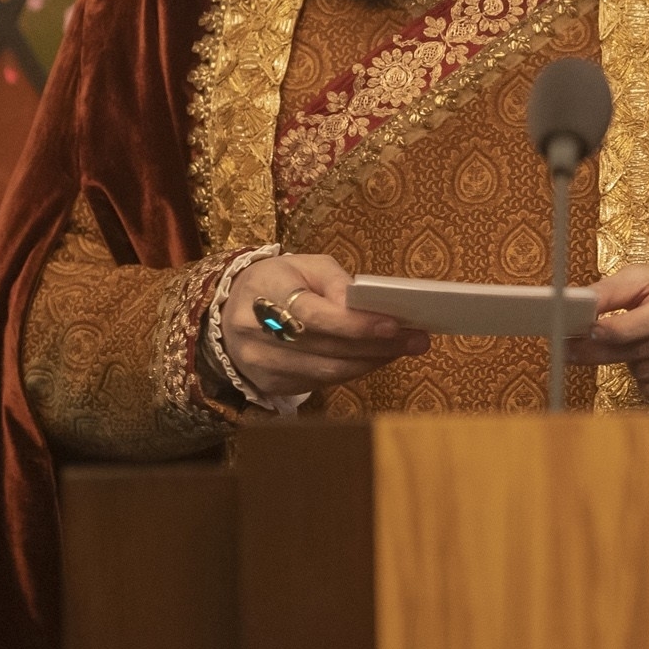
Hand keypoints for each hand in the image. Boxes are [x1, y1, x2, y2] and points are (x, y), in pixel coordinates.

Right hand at [222, 253, 428, 399]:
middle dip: (377, 345)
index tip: (395, 324)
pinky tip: (376, 358)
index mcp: (263, 291)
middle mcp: (255, 331)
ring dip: (372, 362)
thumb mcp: (304, 265)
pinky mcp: (269, 383)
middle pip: (326, 347)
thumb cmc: (279, 282)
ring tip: (404, 349)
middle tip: (417, 339)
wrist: (231, 310)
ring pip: (327, 371)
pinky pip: (320, 382)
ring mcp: (260, 362)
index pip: (315, 315)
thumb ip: (337, 282)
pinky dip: (354, 371)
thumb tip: (367, 306)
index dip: (356, 324)